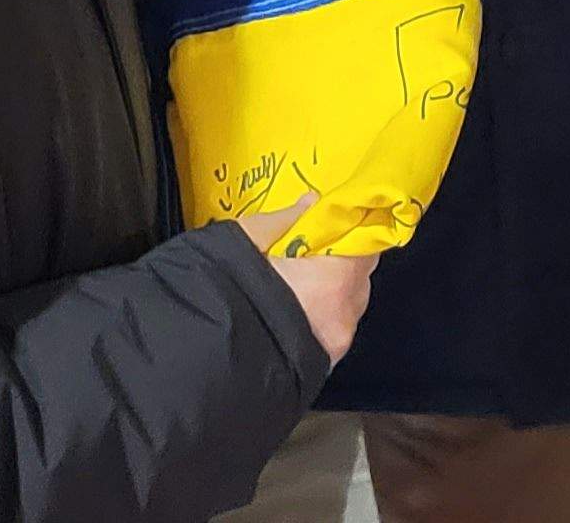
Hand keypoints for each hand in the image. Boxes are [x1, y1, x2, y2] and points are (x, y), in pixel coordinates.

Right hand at [234, 204, 374, 363]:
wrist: (203, 358)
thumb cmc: (225, 296)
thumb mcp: (247, 241)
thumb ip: (284, 220)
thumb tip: (308, 204)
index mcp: (334, 280)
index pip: (365, 243)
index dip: (351, 229)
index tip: (336, 221)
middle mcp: (343, 315)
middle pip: (358, 275)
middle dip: (338, 260)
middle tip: (309, 249)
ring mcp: (335, 345)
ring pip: (346, 305)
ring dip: (329, 291)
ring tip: (294, 283)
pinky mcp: (321, 366)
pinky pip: (330, 331)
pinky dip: (318, 317)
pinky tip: (289, 310)